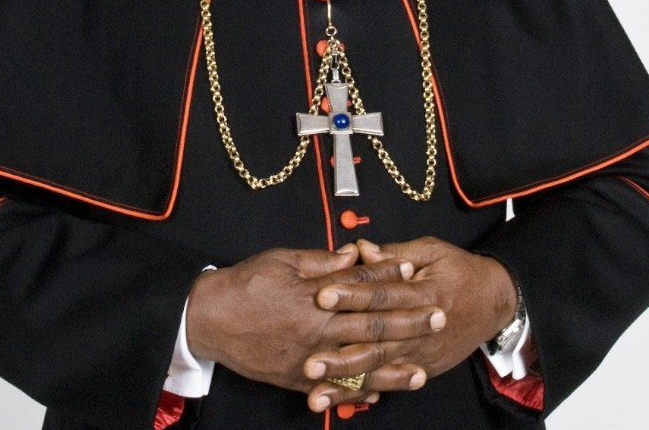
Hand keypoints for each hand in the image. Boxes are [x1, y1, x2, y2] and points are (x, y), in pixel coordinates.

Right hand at [185, 245, 414, 392]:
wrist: (211, 318)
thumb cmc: (246, 284)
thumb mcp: (284, 260)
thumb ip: (322, 261)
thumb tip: (353, 255)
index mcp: (318, 299)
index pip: (363, 286)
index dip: (389, 275)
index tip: (414, 269)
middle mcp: (319, 332)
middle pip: (372, 327)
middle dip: (408, 322)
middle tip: (437, 316)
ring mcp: (311, 360)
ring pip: (360, 367)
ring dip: (394, 368)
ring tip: (422, 368)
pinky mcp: (299, 380)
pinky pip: (336, 390)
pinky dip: (360, 393)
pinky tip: (382, 394)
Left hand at [304, 237, 517, 411]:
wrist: (496, 302)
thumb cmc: (460, 270)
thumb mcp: (432, 251)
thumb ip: (395, 253)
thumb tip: (361, 249)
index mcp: (425, 292)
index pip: (383, 295)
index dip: (353, 294)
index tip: (322, 295)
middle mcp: (424, 328)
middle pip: (378, 341)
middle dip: (342, 353)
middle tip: (310, 359)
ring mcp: (424, 354)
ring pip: (381, 369)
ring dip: (348, 381)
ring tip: (316, 389)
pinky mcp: (424, 369)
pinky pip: (391, 383)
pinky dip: (367, 392)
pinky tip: (342, 399)